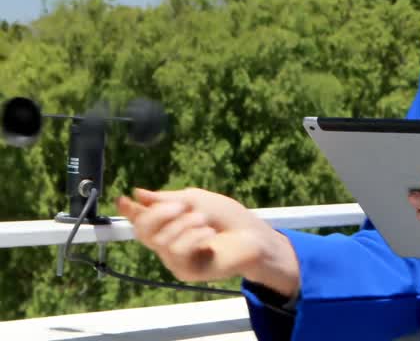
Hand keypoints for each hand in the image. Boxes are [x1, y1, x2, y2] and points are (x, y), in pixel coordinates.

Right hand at [117, 187, 300, 296]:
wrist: (253, 236)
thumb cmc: (228, 217)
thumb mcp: (197, 200)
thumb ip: (166, 199)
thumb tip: (139, 193)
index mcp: (169, 224)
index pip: (141, 219)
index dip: (130, 211)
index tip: (122, 199)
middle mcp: (167, 242)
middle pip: (142, 230)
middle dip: (159, 214)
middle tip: (181, 206)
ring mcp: (175, 258)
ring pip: (160, 241)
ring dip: (184, 226)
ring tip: (205, 222)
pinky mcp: (185, 271)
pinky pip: (176, 253)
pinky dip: (193, 239)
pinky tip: (208, 237)